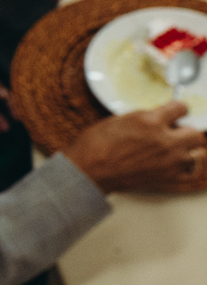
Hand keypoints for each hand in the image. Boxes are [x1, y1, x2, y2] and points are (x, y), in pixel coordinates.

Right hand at [63, 101, 206, 193]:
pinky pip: (190, 172)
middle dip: (184, 131)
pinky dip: (186, 168)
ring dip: (187, 149)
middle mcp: (164, 140)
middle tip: (173, 132)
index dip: (177, 109)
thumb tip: (154, 118)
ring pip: (197, 152)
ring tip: (174, 150)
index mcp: (150, 121)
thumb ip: (142, 119)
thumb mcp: (117, 120)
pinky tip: (176, 164)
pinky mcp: (167, 177)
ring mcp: (169, 160)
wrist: (88, 172)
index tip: (174, 112)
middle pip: (194, 132)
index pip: (181, 108)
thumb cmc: (94, 147)